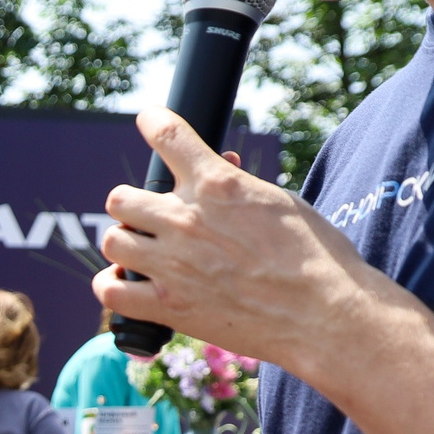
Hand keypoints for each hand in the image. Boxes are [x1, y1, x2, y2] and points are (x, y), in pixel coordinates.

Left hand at [97, 112, 382, 372]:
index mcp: (217, 185)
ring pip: (112, 241)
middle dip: (134, 204)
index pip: (168, 136)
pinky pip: (109, 291)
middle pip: (121, 198)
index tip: (148, 119)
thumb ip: (239, 187)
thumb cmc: (315, 256)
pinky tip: (128, 284)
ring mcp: (171, 264)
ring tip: (142, 253)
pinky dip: (113, 286)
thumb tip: (221, 165)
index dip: (153, 122)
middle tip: (151, 218)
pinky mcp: (166, 306)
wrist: (324, 314)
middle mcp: (185, 219)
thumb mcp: (280, 202)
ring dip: (124, 244)